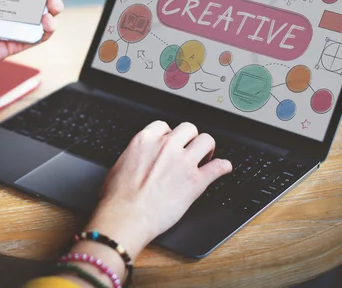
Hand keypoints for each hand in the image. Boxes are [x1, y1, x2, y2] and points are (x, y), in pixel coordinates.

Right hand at [85, 121, 231, 259]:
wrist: (127, 216)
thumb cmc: (118, 197)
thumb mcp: (119, 166)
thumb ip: (134, 157)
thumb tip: (136, 161)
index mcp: (145, 140)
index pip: (164, 126)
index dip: (169, 135)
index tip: (171, 143)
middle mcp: (167, 146)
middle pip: (188, 129)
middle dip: (190, 138)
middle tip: (189, 149)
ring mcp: (183, 162)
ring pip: (206, 141)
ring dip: (207, 148)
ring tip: (205, 157)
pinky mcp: (196, 181)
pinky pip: (218, 167)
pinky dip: (223, 167)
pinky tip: (223, 168)